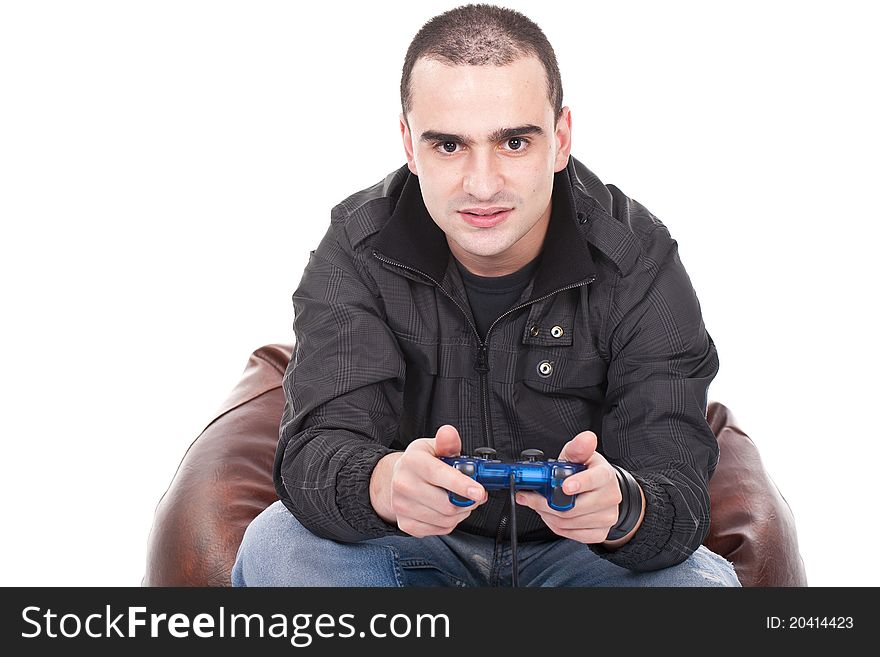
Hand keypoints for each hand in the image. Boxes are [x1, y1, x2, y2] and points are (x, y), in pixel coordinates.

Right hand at [370, 425, 486, 536]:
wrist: (396, 479)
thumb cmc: (419, 463)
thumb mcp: (433, 447)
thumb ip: (447, 442)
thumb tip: (449, 433)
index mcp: (412, 461)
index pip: (439, 474)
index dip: (462, 485)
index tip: (479, 491)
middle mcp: (403, 484)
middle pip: (446, 504)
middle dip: (468, 502)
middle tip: (475, 494)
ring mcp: (402, 506)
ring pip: (445, 520)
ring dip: (460, 513)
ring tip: (459, 501)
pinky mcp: (405, 524)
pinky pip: (439, 530)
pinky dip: (449, 523)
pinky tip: (446, 511)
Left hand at [515, 430, 621, 543]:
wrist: (601, 491)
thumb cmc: (586, 472)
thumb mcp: (580, 456)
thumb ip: (578, 448)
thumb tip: (586, 438)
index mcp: (606, 475)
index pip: (595, 479)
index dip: (579, 483)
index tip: (565, 486)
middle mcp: (611, 496)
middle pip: (574, 507)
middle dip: (546, 503)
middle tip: (530, 497)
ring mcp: (607, 517)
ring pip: (569, 522)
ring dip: (547, 514)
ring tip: (540, 504)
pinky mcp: (601, 533)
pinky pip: (571, 534)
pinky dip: (555, 526)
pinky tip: (551, 515)